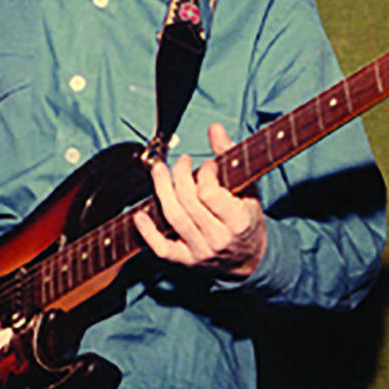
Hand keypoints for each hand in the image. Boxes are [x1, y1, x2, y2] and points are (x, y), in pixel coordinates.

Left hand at [133, 123, 265, 277]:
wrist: (248, 258)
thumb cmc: (248, 218)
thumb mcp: (248, 187)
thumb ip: (230, 156)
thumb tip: (214, 128)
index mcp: (239, 221)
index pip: (210, 194)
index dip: (205, 174)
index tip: (209, 166)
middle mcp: (219, 239)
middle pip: (188, 203)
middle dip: (180, 176)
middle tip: (182, 162)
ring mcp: (201, 252)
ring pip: (174, 218)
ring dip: (162, 191)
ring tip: (160, 171)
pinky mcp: (187, 261)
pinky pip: (163, 248)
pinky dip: (148, 232)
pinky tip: (140, 215)